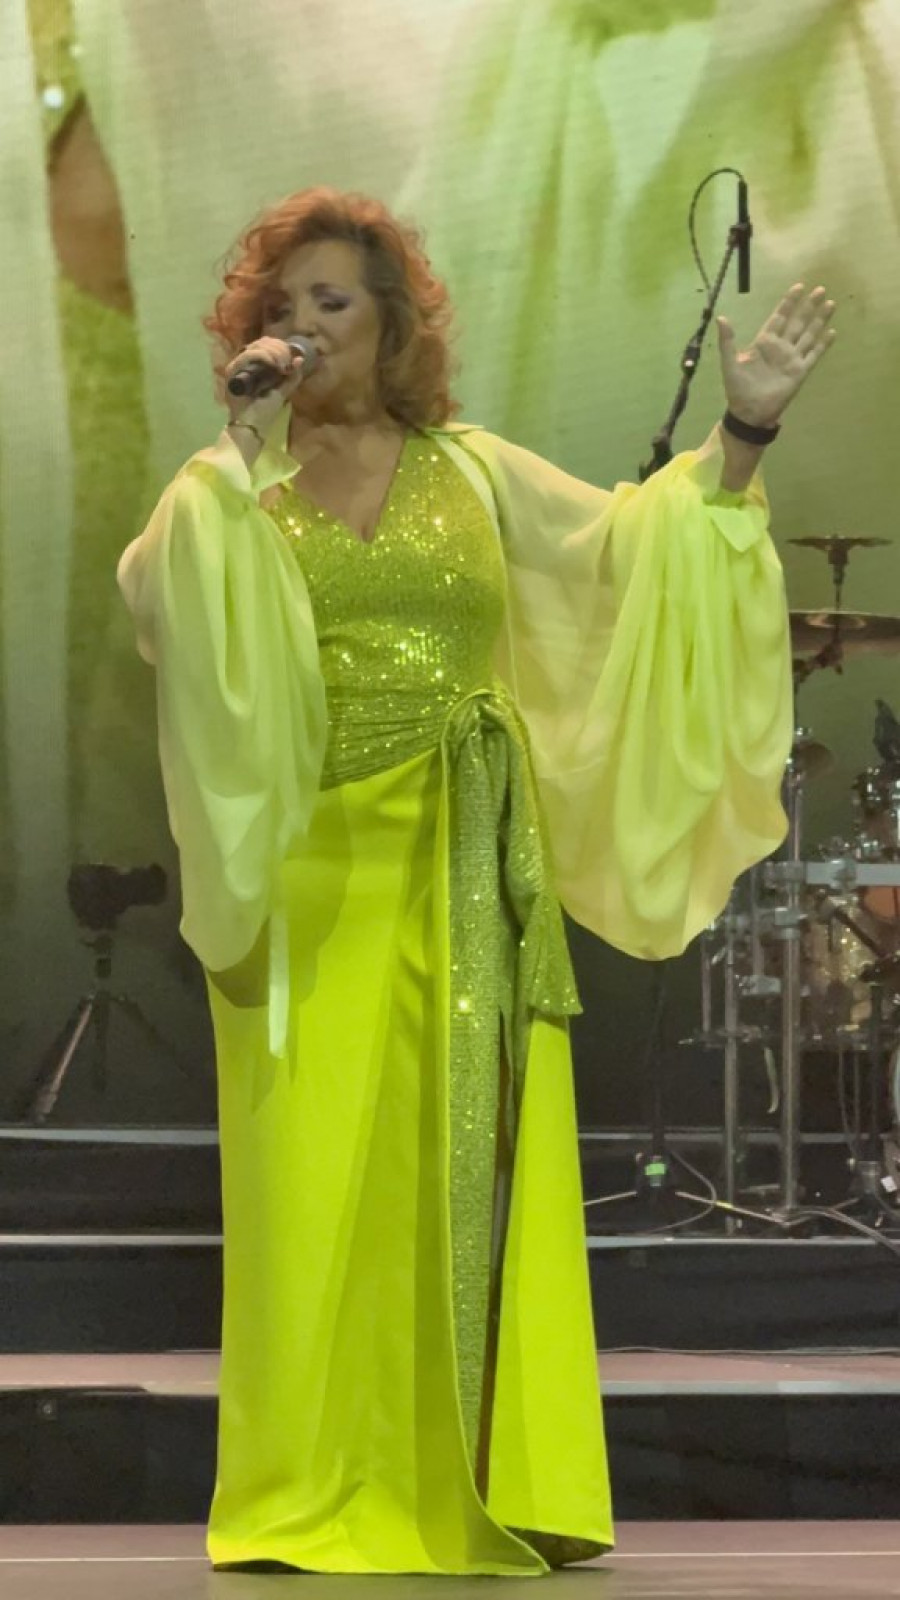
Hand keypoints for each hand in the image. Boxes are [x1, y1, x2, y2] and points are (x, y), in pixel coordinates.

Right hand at [222, 337, 309, 433]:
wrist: (252, 426)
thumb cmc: (264, 411)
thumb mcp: (282, 391)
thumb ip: (291, 377)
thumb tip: (300, 359)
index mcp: (254, 365)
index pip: (264, 344)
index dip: (279, 346)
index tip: (290, 357)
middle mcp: (244, 363)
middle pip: (260, 343)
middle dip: (278, 348)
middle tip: (286, 362)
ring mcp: (236, 367)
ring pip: (255, 347)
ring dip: (272, 352)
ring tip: (281, 365)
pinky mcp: (232, 372)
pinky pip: (247, 356)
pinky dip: (263, 356)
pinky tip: (274, 364)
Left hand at [717, 283, 836, 427]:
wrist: (750, 413)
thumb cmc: (738, 389)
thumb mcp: (729, 363)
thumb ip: (727, 341)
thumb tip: (721, 318)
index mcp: (764, 342)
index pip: (779, 317)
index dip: (788, 302)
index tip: (799, 287)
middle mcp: (780, 347)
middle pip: (797, 321)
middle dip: (808, 306)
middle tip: (821, 289)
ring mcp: (792, 358)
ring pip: (809, 334)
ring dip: (819, 320)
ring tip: (831, 304)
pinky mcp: (800, 372)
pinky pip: (814, 354)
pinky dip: (823, 344)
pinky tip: (832, 332)